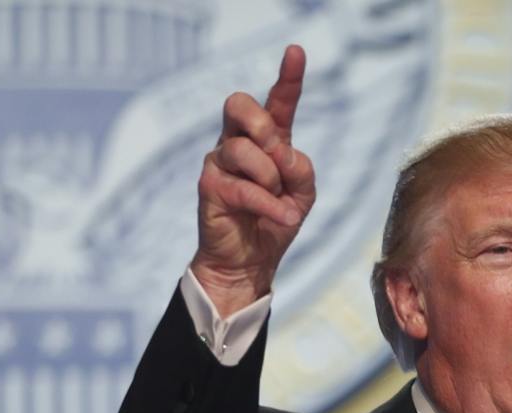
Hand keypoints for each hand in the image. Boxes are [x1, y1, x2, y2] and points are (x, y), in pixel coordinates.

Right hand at [192, 44, 316, 312]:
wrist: (249, 262)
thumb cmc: (274, 223)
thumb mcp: (302, 196)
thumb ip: (301, 170)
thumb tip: (284, 154)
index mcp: (267, 141)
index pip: (277, 103)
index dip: (288, 77)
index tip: (296, 51)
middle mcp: (238, 143)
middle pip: (239, 104)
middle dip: (263, 125)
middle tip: (276, 154)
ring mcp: (220, 162)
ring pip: (246, 150)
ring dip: (271, 179)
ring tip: (278, 202)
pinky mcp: (210, 185)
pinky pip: (246, 187)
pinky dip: (270, 204)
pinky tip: (282, 217)